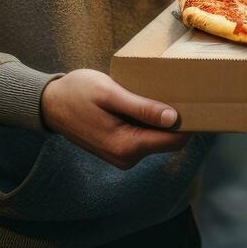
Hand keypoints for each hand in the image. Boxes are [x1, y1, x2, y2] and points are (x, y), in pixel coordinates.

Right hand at [40, 69, 190, 168]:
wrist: (49, 104)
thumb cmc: (77, 92)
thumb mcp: (110, 93)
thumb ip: (141, 107)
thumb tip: (173, 118)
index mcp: (127, 146)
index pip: (175, 140)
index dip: (190, 122)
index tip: (197, 100)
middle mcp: (127, 158)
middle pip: (169, 141)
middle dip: (176, 119)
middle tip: (178, 90)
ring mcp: (123, 156)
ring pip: (157, 139)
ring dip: (161, 119)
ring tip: (156, 93)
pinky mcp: (119, 150)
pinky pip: (145, 138)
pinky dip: (149, 122)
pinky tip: (142, 102)